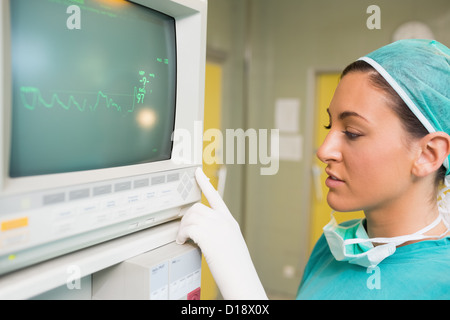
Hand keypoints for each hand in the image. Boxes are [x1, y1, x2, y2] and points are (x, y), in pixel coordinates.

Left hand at [177, 168, 267, 299]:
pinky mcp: (209, 237)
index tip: (197, 172)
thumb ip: (220, 234)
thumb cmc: (237, 268)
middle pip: (198, 207)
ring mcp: (217, 228)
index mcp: (229, 222)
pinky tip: (181, 241)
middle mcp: (224, 221)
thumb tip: (204, 234)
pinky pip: (188, 228)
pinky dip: (181, 234)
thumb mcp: (232, 245)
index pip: (215, 196)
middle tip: (182, 231)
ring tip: (182, 238)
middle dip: (186, 218)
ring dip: (182, 227)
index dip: (205, 183)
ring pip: (192, 217)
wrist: (242, 279)